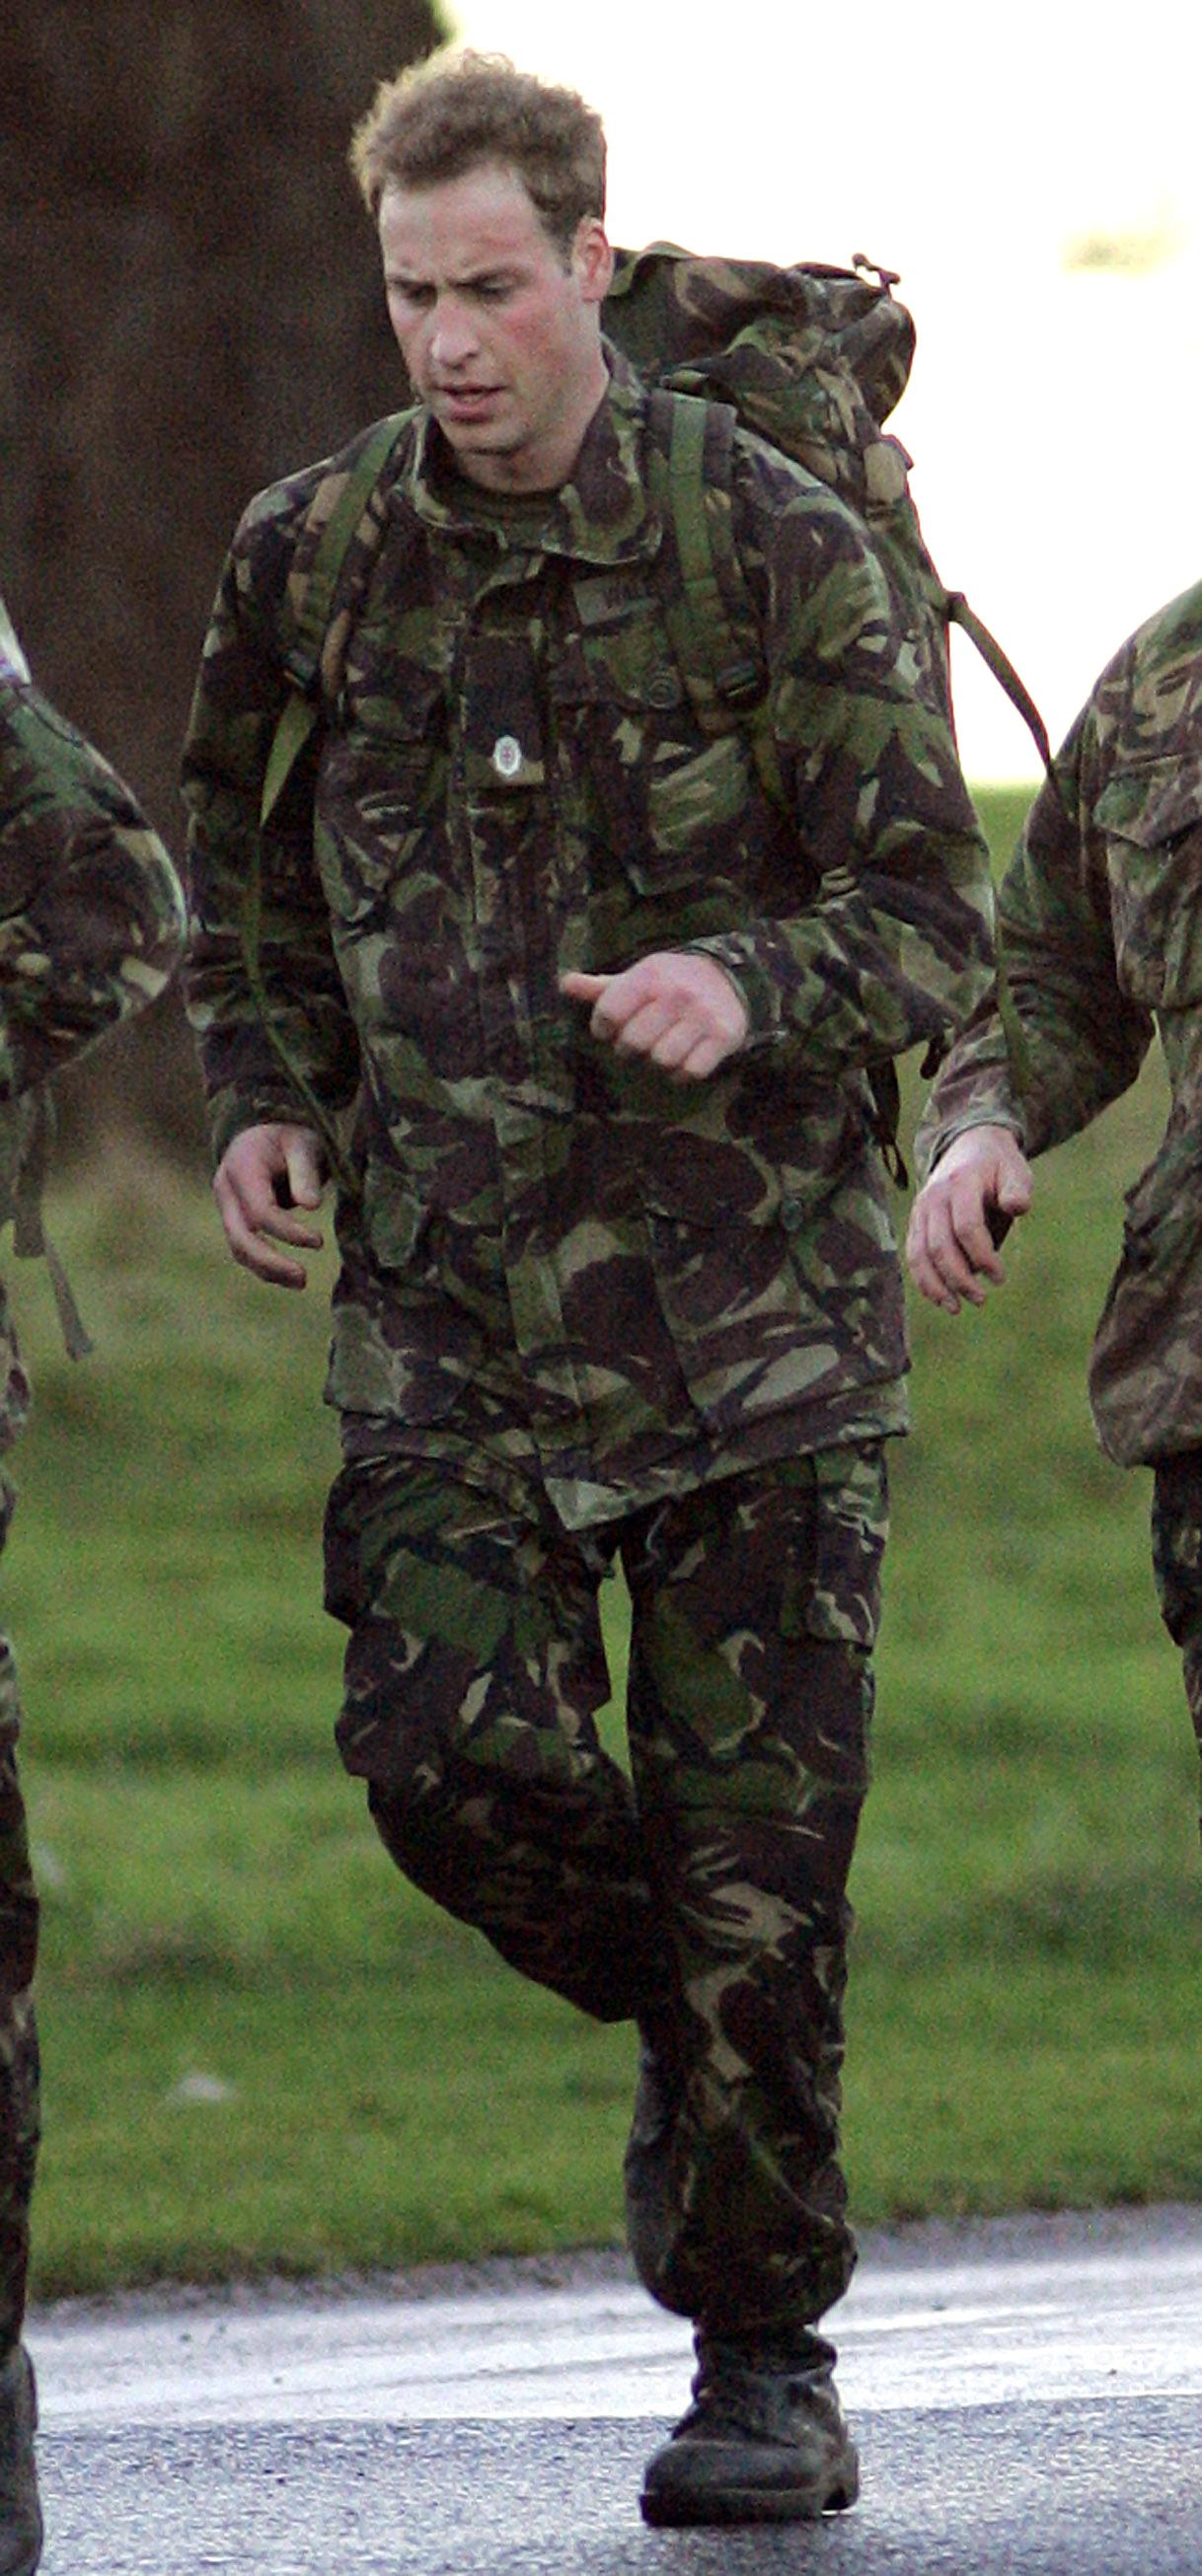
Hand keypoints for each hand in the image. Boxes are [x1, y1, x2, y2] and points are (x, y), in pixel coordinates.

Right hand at [213, 1123, 325, 1288]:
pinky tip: (289, 1276)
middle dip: (271, 1262)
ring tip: (301, 1282)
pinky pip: (244, 1248)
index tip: (318, 1242)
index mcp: (241, 1166)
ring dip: (267, 1270)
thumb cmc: (291, 1137)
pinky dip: (264, 1265)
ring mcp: (226, 1206)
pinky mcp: (234, 1219)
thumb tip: (311, 1205)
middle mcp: (225, 1188)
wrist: (268, 1134)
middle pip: (240, 1237)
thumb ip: (305, 1173)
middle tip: (304, 1278)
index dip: (288, 1232)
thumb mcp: (303, 1144)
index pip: (260, 1211)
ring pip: (238, 1248)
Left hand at [561, 952, 748, 1079]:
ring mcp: (702, 1016)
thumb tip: (564, 984)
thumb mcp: (638, 978)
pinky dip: (681, 1072)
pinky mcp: (723, 1036)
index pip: (609, 1013)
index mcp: (650, 975)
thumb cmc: (670, 983)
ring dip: (656, 1060)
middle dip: (628, 1048)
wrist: (727, 978)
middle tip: (636, 1042)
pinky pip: (690, 1071)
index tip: (608, 1029)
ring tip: (660, 1048)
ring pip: (662, 1059)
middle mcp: (677, 994)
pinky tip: (682, 1057)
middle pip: (633, 1042)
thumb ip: (601, 987)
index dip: (602, 1028)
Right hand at [905, 1124, 1032, 1313]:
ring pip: (920, 1254)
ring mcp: (921, 1210)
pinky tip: (940, 1299)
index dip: (983, 1256)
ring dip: (937, 1286)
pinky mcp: (915, 1222)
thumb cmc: (998, 1166)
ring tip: (957, 1308)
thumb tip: (1017, 1207)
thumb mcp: (1016, 1170)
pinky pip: (913, 1255)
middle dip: (960, 1278)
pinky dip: (923, 1280)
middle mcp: (934, 1198)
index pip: (967, 1226)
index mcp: (961, 1184)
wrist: (968, 1146)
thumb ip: (1017, 1189)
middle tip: (982, 1299)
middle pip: (940, 1246)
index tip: (1000, 1277)